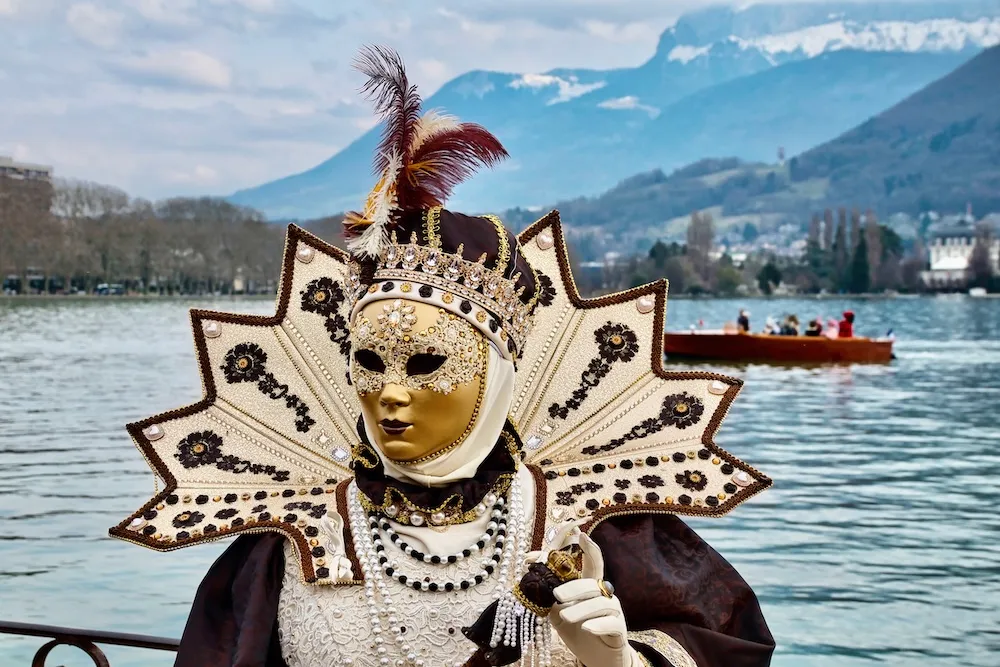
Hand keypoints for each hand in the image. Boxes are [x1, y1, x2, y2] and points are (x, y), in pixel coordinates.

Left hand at [548, 533, 640, 666]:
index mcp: (591, 587)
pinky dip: (598, 624)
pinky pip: (612, 624)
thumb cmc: (578, 631)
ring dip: (582, 608)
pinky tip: (587, 628)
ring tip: (565, 617)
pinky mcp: (619, 630)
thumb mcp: (558, 613)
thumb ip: (548, 595)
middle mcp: (605, 596)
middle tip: (557, 595)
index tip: (580, 534)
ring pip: (601, 603)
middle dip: (574, 587)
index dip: (588, 548)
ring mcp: (614, 612)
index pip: (592, 563)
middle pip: (593, 582)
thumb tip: (529, 569)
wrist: (597, 659)